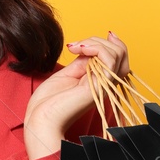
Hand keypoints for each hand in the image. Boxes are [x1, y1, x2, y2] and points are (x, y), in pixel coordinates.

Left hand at [22, 32, 132, 159]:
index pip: (117, 57)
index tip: (84, 42)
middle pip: (120, 53)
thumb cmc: (48, 102)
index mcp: (98, 80)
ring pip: (117, 54)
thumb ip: (83, 60)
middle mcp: (104, 83)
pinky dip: (96, 48)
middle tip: (76, 46)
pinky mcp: (98, 87)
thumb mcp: (67, 73)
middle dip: (98, 40)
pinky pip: (110, 60)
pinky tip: (79, 49)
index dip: (107, 43)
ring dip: (95, 42)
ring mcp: (103, 85)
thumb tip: (92, 46)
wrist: (40, 119)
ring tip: (76, 47)